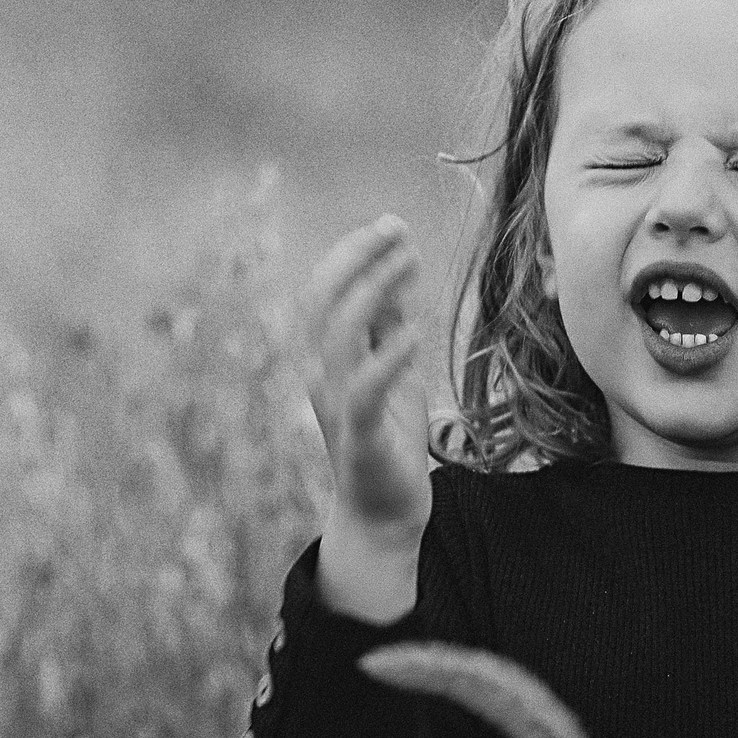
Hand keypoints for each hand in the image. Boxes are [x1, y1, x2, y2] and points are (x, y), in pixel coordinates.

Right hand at [303, 215, 431, 542]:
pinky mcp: (359, 437)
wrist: (383, 513)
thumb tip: (399, 266)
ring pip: (339, 337)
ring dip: (373, 292)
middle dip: (356, 258)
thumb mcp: (395, 369)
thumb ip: (390, 324)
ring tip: (407, 262)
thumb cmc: (389, 439)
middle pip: (322, 302)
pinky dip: (388, 357)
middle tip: (393, 229)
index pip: (324, 291)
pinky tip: (415, 332)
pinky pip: (364, 391)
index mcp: (327, 358)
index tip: (390, 223)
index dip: (352, 252)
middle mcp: (322, 376)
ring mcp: (336, 406)